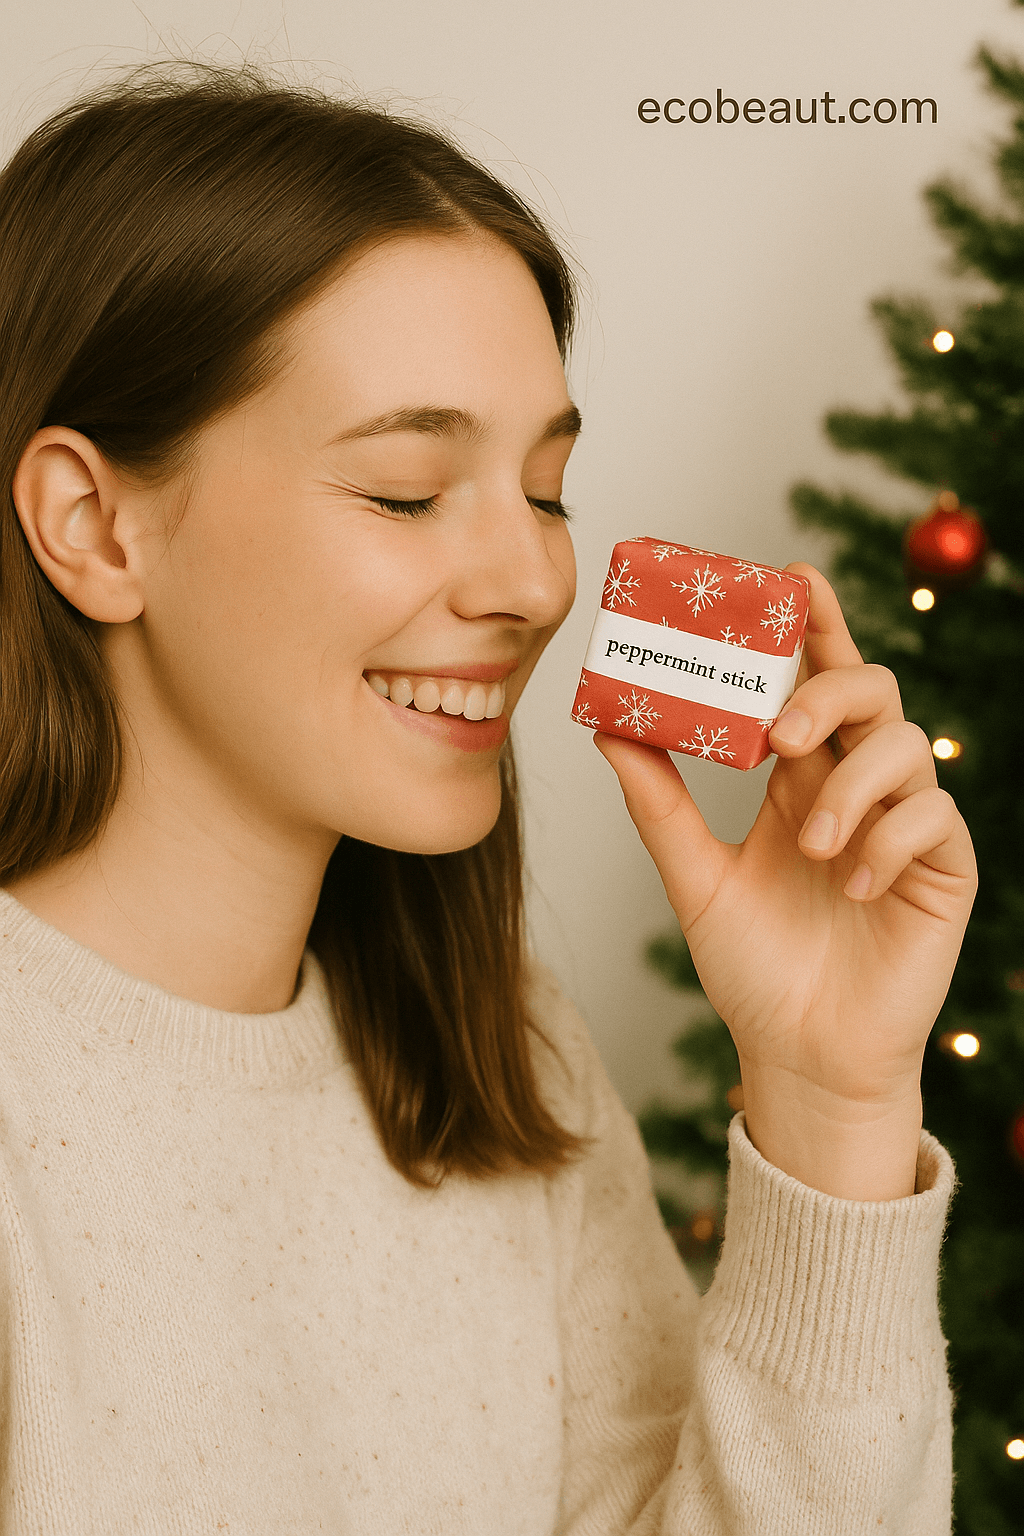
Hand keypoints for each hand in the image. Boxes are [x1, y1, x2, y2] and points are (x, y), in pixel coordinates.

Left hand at [594, 563, 976, 1198]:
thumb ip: (659, 804)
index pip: (812, 677)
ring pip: (907, 747)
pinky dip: (889, 840)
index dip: (812, 623)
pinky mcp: (941, 869)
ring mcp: (904, 824)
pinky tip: (853, 884)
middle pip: (869, 689)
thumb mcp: (694, 878)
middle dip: (829, 692)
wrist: (799, 1056)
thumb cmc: (752, 967)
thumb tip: (608, 726)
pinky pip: (934, 819)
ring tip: (812, 845)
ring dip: (852, 786)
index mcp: (799, 775)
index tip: (789, 578)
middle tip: (781, 735)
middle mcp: (854, 786)